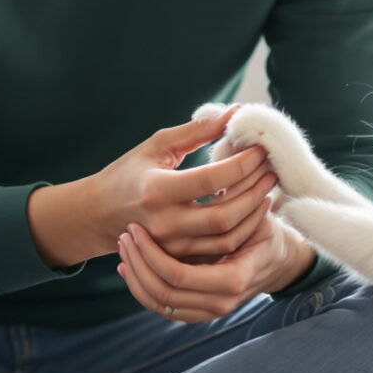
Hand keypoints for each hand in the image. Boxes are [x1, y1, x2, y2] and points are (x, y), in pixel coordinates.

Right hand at [27, 106, 278, 268]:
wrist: (99, 214)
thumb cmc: (130, 173)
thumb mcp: (157, 145)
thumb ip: (197, 130)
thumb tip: (235, 113)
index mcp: (156, 190)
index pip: (211, 179)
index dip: (241, 164)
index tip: (260, 149)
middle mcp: (164, 223)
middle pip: (224, 215)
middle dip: (254, 191)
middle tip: (272, 169)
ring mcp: (172, 246)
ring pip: (227, 239)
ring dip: (254, 213)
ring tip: (267, 188)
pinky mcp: (179, 258)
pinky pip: (220, 251)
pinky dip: (242, 231)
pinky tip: (252, 209)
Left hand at [116, 195, 318, 321]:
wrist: (277, 261)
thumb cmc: (264, 229)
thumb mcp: (256, 210)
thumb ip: (232, 196)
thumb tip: (202, 157)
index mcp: (234, 277)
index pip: (177, 275)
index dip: (150, 253)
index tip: (135, 226)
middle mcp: (222, 300)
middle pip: (162, 291)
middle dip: (138, 263)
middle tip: (125, 234)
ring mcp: (210, 310)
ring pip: (157, 302)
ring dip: (135, 275)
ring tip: (125, 246)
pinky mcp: (199, 312)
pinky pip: (161, 307)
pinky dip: (141, 288)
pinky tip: (128, 266)